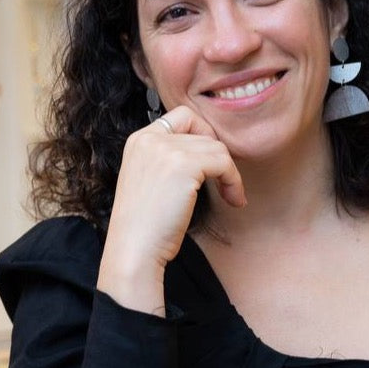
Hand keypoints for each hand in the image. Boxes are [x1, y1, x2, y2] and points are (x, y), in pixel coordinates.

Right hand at [98, 105, 244, 310]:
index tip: (212, 164)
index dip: (204, 136)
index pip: (182, 117)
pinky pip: (224, 162)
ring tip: (231, 196)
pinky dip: (234, 181)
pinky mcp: (184, 164)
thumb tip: (211, 150)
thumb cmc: (146, 226)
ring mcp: (166, 149)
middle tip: (226, 186)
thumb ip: (170, 159)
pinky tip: (233, 199)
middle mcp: (150, 138)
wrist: (134, 250)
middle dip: (220, 160)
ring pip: (218, 148)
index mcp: (139, 140)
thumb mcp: (151, 180)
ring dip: (230, 173)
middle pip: (204, 134)